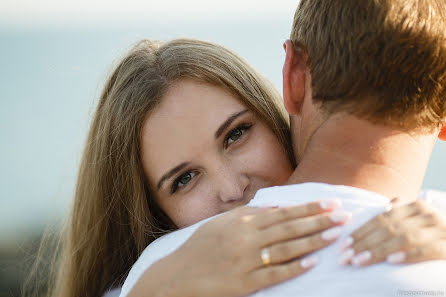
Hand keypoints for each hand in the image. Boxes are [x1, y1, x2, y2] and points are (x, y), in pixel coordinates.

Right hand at [132, 200, 350, 296]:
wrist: (178, 276)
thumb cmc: (200, 247)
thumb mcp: (219, 223)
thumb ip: (247, 214)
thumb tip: (274, 207)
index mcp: (241, 223)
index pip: (283, 213)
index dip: (308, 208)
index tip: (329, 202)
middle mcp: (246, 240)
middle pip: (290, 228)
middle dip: (319, 221)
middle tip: (343, 216)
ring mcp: (246, 262)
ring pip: (286, 249)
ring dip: (313, 241)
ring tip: (335, 235)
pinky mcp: (245, 283)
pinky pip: (274, 275)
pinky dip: (294, 268)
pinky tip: (313, 263)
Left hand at [339, 200, 445, 265]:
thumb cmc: (432, 234)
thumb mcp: (415, 221)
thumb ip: (397, 214)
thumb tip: (381, 208)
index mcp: (414, 206)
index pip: (380, 219)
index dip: (360, 232)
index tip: (342, 245)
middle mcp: (426, 214)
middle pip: (388, 229)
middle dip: (363, 244)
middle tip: (345, 258)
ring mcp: (440, 229)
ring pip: (403, 238)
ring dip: (378, 251)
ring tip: (359, 261)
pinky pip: (426, 250)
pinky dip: (407, 255)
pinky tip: (392, 261)